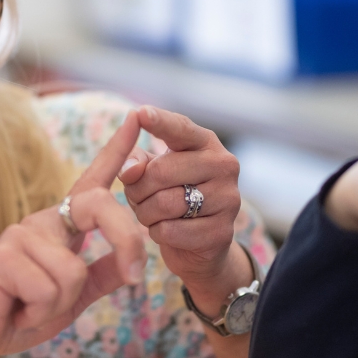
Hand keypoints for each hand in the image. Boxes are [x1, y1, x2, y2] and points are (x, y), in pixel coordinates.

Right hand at [0, 112, 147, 357]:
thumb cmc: (19, 312)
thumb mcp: (72, 296)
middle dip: (127, 240)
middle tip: (135, 276)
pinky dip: (38, 312)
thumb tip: (135, 257)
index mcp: (62, 225)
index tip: (137, 118)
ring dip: (57, 304)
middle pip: (101, 206)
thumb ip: (102, 275)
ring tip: (30, 306)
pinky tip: (16, 310)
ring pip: (74, 272)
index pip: (92, 181)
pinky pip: (50, 289)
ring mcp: (21, 233)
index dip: (116, 150)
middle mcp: (43, 220)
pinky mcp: (4, 255)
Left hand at [117, 105, 240, 288]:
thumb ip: (137, 162)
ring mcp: (228, 199)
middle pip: (161, 171)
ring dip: (145, 213)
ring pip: (164, 204)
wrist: (199, 244)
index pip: (180, 128)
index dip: (159, 122)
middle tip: (136, 198)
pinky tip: (166, 231)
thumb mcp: (151, 173)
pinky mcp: (222, 232)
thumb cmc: (171, 196)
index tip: (141, 113)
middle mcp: (224, 165)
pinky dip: (158, 233)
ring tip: (150, 214)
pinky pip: (170, 231)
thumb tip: (130, 171)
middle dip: (137, 189)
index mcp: (206, 143)